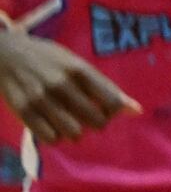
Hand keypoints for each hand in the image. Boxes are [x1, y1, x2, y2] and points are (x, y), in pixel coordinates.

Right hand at [0, 27, 137, 144]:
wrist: (6, 53)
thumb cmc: (48, 58)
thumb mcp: (77, 64)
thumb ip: (104, 87)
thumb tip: (137, 111)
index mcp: (79, 69)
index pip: (112, 100)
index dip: (115, 111)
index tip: (108, 109)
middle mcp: (62, 84)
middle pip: (96, 120)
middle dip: (98, 122)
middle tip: (89, 117)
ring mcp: (41, 99)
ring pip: (74, 133)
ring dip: (76, 131)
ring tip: (70, 121)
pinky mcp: (23, 111)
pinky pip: (50, 138)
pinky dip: (56, 136)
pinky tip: (53, 125)